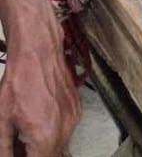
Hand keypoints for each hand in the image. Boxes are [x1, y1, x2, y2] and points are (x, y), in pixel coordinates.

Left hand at [0, 34, 80, 156]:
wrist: (39, 53)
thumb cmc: (19, 81)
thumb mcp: (2, 119)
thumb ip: (5, 147)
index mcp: (44, 135)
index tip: (16, 153)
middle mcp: (64, 129)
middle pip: (51, 156)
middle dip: (34, 154)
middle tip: (18, 145)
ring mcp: (74, 118)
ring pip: (59, 145)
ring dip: (43, 146)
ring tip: (25, 133)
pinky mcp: (77, 109)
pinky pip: (66, 130)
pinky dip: (52, 132)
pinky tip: (38, 121)